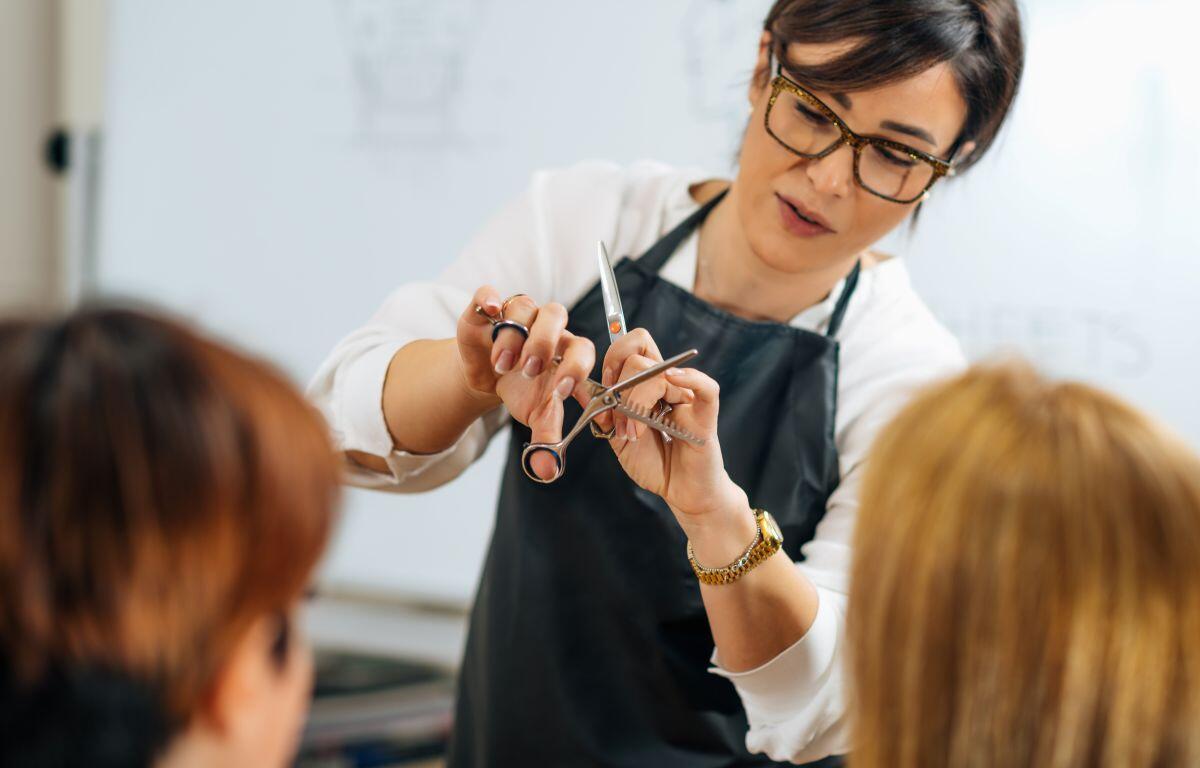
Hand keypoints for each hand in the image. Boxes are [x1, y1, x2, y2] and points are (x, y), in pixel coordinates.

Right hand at [456, 285, 593, 479]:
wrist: (487, 375)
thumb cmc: (522, 389)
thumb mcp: (535, 413)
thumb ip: (545, 438)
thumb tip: (547, 471)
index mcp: (567, 350)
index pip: (583, 350)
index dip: (577, 369)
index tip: (561, 393)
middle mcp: (547, 327)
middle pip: (557, 316)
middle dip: (544, 343)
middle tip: (529, 370)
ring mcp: (518, 314)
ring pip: (525, 306)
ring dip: (514, 335)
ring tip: (502, 365)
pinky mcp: (488, 310)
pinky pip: (490, 293)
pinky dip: (489, 299)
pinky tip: (490, 311)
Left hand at [599, 329, 745, 527]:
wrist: (679, 490)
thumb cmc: (653, 462)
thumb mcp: (618, 436)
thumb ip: (603, 412)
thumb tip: (579, 386)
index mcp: (645, 384)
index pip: (632, 346)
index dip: (613, 360)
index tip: (605, 389)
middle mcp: (667, 385)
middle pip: (640, 357)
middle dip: (621, 390)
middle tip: (621, 423)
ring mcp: (687, 397)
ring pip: (660, 374)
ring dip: (639, 404)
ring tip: (636, 434)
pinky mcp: (705, 415)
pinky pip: (705, 387)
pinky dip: (690, 379)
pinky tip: (674, 381)